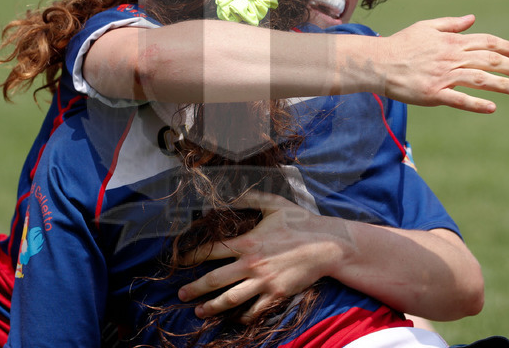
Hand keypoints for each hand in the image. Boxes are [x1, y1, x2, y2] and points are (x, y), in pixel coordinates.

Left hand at [177, 191, 340, 322]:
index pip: (212, 251)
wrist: (326, 245)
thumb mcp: (274, 203)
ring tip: (199, 311)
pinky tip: (234, 317)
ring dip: (212, 307)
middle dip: (195, 289)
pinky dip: (242, 315)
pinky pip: (255, 310)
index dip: (193, 256)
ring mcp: (264, 282)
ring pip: (231, 299)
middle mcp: (252, 264)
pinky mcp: (276, 294)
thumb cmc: (300, 222)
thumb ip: (251, 197)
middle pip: (215, 280)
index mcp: (248, 242)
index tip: (181, 261)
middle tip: (181, 294)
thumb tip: (232, 192)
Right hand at [379, 15, 508, 112]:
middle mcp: (450, 58)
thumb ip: (451, 24)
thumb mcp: (426, 27)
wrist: (378, 63)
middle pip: (489, 60)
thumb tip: (472, 19)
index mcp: (451, 42)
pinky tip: (491, 107)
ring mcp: (442, 76)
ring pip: (479, 79)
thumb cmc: (400, 44)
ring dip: (501, 84)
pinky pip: (459, 99)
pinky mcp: (433, 94)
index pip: (486, 42)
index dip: (506, 47)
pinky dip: (476, 104)